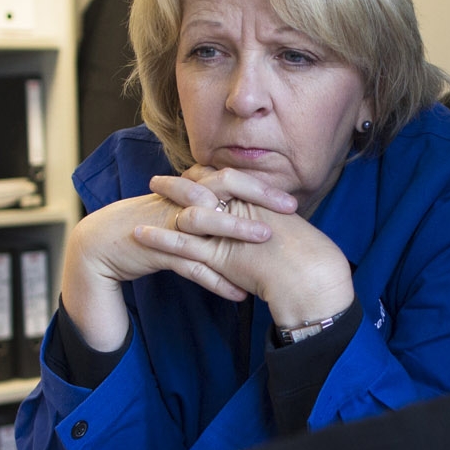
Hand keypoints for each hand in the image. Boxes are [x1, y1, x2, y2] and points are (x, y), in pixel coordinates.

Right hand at [60, 183, 280, 351]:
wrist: (105, 243)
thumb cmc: (151, 227)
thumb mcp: (182, 212)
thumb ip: (211, 209)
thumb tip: (247, 215)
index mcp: (190, 190)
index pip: (230, 178)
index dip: (260, 187)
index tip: (290, 201)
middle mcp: (182, 201)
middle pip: (224, 191)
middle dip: (258, 200)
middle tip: (291, 211)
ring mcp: (169, 224)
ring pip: (207, 224)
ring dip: (238, 234)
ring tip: (267, 244)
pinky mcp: (158, 249)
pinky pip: (190, 265)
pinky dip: (214, 280)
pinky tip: (238, 294)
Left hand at [137, 168, 355, 329]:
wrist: (309, 275)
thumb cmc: (307, 257)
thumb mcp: (289, 228)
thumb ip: (271, 219)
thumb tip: (267, 218)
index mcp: (255, 199)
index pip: (223, 179)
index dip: (203, 176)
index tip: (190, 174)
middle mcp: (238, 208)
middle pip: (200, 186)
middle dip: (177, 182)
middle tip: (158, 179)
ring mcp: (225, 231)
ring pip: (184, 211)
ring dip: (162, 204)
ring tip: (143, 201)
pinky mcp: (215, 255)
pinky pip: (181, 244)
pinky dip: (159, 238)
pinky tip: (140, 235)